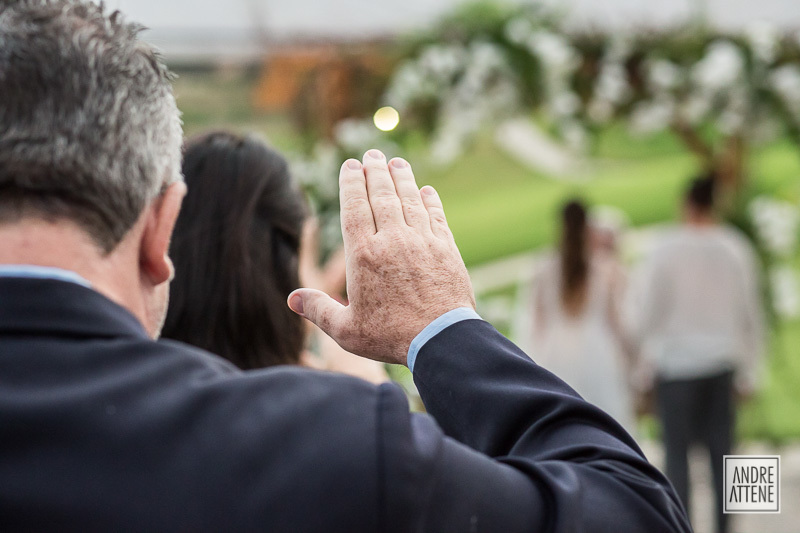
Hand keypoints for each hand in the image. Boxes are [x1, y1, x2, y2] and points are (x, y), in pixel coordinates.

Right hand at [287, 149, 474, 365]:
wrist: (441, 340)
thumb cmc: (390, 337)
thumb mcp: (346, 330)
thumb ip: (319, 310)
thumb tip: (292, 299)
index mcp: (364, 255)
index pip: (355, 208)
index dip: (352, 183)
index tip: (350, 166)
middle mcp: (393, 241)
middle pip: (382, 196)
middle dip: (375, 171)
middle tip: (372, 154)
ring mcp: (422, 242)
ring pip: (410, 200)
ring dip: (402, 178)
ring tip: (396, 163)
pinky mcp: (446, 250)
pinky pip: (436, 217)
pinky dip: (430, 201)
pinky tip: (426, 191)